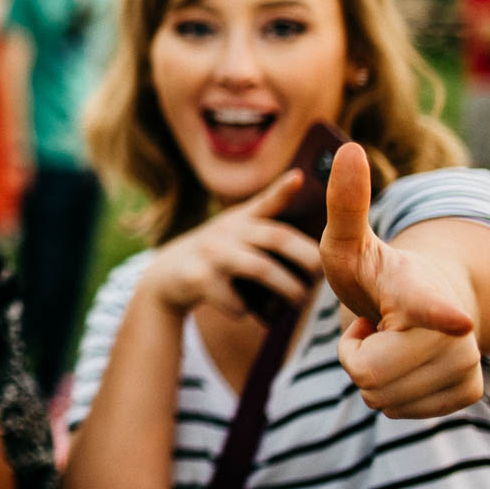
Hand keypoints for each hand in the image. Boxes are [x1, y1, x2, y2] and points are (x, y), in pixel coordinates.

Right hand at [137, 168, 322, 321]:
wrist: (166, 276)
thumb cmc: (214, 251)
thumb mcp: (236, 225)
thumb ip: (268, 207)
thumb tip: (298, 178)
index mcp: (239, 220)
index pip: (266, 203)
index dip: (282, 190)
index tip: (299, 178)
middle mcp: (225, 231)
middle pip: (275, 238)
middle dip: (307, 257)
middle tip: (323, 276)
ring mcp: (210, 254)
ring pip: (260, 269)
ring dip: (287, 287)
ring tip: (299, 301)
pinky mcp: (197, 279)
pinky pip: (234, 300)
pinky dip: (245, 309)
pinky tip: (246, 310)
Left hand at [323, 142, 482, 417]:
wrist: (418, 301)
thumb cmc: (375, 271)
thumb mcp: (347, 241)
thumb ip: (346, 202)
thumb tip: (345, 147)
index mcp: (422, 291)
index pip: (434, 307)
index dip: (441, 315)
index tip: (456, 318)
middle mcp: (455, 331)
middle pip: (368, 376)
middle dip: (353, 356)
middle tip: (370, 326)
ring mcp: (467, 363)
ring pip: (381, 400)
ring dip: (370, 374)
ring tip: (386, 340)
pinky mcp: (468, 391)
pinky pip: (398, 414)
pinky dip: (390, 394)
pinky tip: (402, 363)